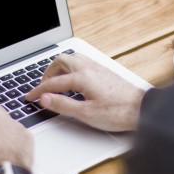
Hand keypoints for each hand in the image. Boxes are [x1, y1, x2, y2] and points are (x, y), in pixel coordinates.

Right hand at [26, 53, 145, 131]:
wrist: (142, 109)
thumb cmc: (118, 112)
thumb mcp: (86, 114)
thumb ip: (63, 105)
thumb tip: (45, 99)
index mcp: (82, 77)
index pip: (53, 82)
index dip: (39, 91)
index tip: (30, 97)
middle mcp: (89, 68)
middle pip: (61, 61)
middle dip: (48, 73)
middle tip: (42, 87)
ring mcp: (98, 68)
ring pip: (73, 59)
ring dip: (60, 68)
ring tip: (55, 81)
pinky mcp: (105, 71)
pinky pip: (82, 62)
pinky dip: (72, 68)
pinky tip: (73, 79)